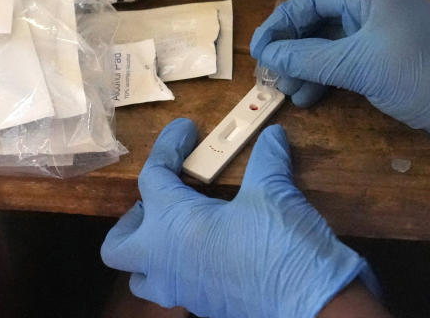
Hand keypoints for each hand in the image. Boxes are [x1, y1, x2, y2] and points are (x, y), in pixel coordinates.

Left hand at [101, 118, 379, 317]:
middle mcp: (165, 261)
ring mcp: (182, 291)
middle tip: (163, 196)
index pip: (152, 176)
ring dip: (149, 250)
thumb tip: (272, 136)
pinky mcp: (204, 307)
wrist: (311, 305)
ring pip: (141, 276)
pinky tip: (212, 247)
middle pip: (118, 245)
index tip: (186, 130)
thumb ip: (266, 159)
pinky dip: (180, 266)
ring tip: (179, 227)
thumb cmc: (281, 245)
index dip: (167, 147)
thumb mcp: (273, 192)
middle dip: (131, 218)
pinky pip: (173, 288)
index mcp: (173, 225)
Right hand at [250, 0, 429, 152]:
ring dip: (309, 66)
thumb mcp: (357, 66)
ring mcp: (385, 31)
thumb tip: (267, 54)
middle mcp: (377, 6)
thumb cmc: (418, 75)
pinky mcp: (391, 56)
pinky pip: (349, 58)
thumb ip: (308, 58)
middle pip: (321, 19)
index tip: (260, 49)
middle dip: (295, 47)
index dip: (282, 21)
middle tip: (272, 74)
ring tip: (290, 93)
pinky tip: (312, 96)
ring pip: (333, 42)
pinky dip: (329, 74)